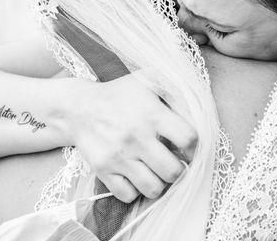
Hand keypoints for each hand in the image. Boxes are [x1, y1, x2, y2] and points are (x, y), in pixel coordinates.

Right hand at [66, 71, 197, 201]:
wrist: (79, 108)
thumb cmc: (120, 94)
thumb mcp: (148, 80)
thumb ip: (176, 89)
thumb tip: (198, 108)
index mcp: (151, 113)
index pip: (187, 138)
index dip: (195, 147)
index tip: (189, 148)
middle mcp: (136, 137)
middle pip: (173, 171)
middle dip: (179, 169)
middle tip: (174, 162)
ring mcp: (118, 156)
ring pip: (153, 188)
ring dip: (160, 182)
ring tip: (156, 170)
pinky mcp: (103, 171)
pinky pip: (129, 196)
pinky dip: (136, 190)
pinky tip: (137, 176)